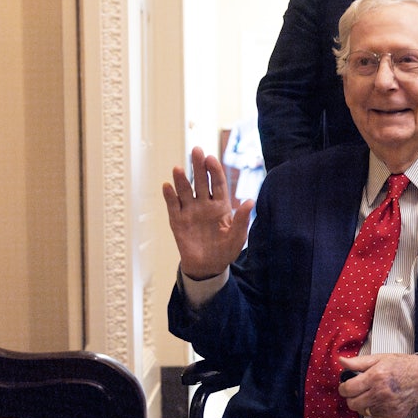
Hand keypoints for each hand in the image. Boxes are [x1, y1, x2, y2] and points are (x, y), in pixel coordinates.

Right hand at [162, 146, 254, 279]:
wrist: (208, 267)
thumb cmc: (225, 250)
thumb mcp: (237, 237)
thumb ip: (242, 219)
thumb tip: (250, 201)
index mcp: (221, 206)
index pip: (217, 183)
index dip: (214, 170)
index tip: (211, 158)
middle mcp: (204, 204)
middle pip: (201, 182)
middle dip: (198, 166)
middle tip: (196, 150)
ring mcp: (190, 211)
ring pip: (185, 191)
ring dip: (182, 180)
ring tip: (178, 169)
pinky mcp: (178, 221)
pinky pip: (173, 206)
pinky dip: (170, 196)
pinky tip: (167, 186)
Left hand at [337, 354, 417, 417]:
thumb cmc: (401, 366)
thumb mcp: (379, 358)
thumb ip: (358, 362)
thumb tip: (341, 361)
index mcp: (375, 377)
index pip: (348, 389)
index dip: (343, 388)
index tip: (345, 387)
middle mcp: (380, 393)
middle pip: (352, 404)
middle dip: (351, 398)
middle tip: (357, 392)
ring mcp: (387, 406)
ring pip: (362, 412)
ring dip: (363, 405)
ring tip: (370, 396)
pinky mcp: (393, 416)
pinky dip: (374, 412)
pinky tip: (380, 403)